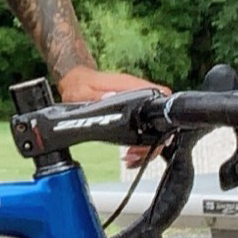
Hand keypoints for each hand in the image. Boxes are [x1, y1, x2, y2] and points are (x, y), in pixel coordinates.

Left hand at [56, 65, 171, 169]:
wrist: (75, 81)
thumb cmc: (79, 84)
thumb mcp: (83, 91)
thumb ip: (95, 96)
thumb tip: (110, 96)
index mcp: (130, 85)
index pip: (160, 95)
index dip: (161, 116)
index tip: (149, 137)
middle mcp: (138, 93)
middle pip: (160, 117)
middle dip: (153, 140)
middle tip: (134, 153)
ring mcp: (137, 103)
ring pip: (155, 126)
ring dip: (147, 145)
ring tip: (131, 156)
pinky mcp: (134, 111)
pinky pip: (145, 128)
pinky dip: (141, 143)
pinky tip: (130, 153)